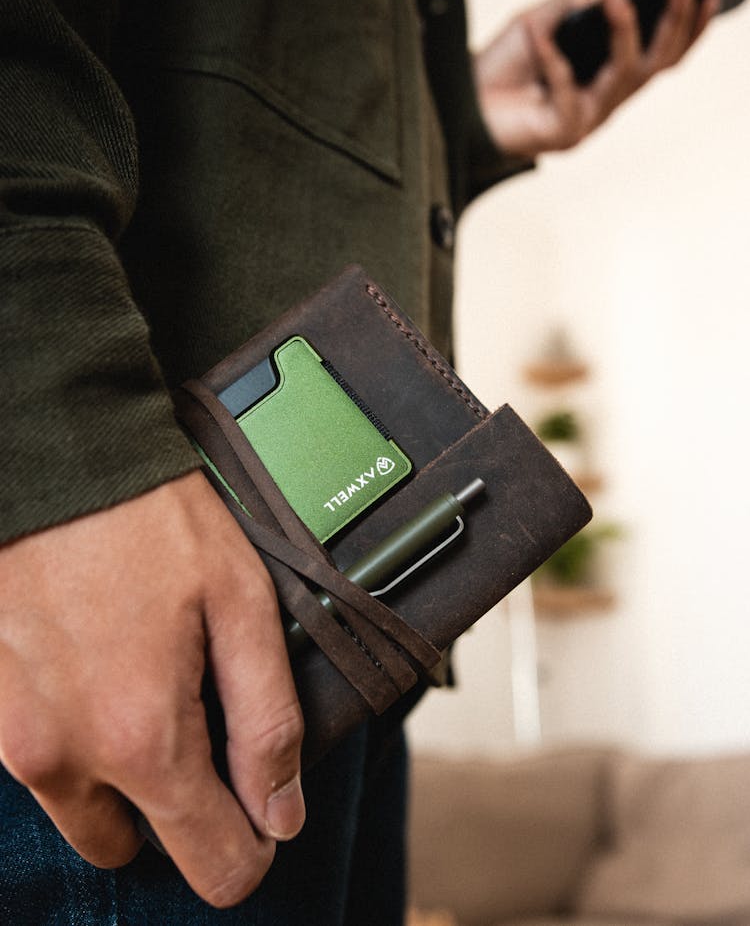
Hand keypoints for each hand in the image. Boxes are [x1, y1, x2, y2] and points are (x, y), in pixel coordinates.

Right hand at [0, 470, 304, 907]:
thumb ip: (267, 722)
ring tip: (143, 685)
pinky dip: (75, 738)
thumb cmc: (150, 521)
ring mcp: (12, 737)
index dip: (250, 846)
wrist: (53, 457)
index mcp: (143, 737)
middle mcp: (65, 756)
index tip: (259, 808)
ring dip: (118, 778)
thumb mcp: (241, 605)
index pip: (214, 865)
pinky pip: (41, 761)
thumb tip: (280, 812)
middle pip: (137, 846)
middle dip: (176, 812)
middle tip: (197, 726)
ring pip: (82, 810)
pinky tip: (98, 668)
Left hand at [475, 0, 719, 158]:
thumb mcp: (536, 25)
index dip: (689, 26)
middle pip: (657, 64)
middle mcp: (605, 101)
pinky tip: (534, 30)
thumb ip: (569, 10)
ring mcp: (587, 120)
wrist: (457, 107)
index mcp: (606, 76)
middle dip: (674, 22)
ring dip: (623, 33)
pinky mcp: (563, 134)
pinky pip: (568, 89)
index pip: (661, 53)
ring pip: (626, 75)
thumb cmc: (498, 70)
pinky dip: (552, 56)